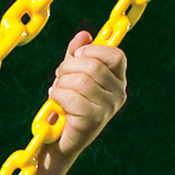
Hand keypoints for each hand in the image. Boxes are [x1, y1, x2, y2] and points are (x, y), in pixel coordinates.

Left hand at [48, 30, 127, 160]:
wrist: (58, 140)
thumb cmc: (66, 104)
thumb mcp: (72, 75)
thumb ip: (78, 54)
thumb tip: (83, 35)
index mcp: (118, 80)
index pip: (116, 56)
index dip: (94, 50)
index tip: (76, 55)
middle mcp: (118, 94)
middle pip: (93, 66)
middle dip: (68, 67)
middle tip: (59, 76)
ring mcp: (108, 108)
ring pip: (81, 81)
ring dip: (61, 83)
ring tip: (56, 90)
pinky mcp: (93, 120)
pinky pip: (71, 97)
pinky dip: (57, 96)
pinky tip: (55, 101)